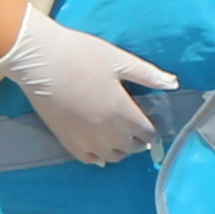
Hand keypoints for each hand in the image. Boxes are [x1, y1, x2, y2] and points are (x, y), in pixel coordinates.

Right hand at [0, 5, 176, 163]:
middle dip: (136, 142)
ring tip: (118, 142)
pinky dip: (97, 157)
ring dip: (119, 151)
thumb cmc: (81, 54)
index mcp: (123, 111)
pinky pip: (88, 159)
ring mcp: (86, 138)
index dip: (150, 131)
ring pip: (111, 157)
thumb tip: (174, 83)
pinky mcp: (66, 139)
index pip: (146, 132)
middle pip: (130, 147)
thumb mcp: (118, 60)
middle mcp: (108, 130)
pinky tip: (98, 152)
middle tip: (135, 133)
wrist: (40, 61)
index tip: (148, 126)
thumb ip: (147, 74)